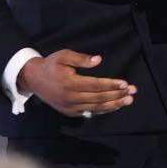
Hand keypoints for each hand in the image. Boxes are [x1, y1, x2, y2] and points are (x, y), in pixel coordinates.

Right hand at [18, 49, 135, 117]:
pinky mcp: (69, 112)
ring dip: (113, 105)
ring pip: (95, 108)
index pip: (95, 85)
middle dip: (117, 95)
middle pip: (98, 98)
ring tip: (128, 101)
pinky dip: (103, 110)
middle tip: (133, 92)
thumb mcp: (63, 55)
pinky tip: (114, 106)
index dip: (111, 85)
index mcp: (69, 83)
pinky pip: (89, 112)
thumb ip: (81, 58)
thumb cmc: (51, 64)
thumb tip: (98, 60)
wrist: (33, 79)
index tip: (125, 83)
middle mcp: (70, 98)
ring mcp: (70, 107)